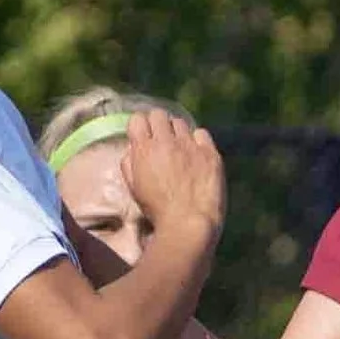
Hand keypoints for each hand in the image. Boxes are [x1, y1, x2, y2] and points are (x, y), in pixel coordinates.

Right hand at [124, 109, 226, 241]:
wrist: (187, 223)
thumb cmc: (157, 210)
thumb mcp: (134, 188)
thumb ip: (129, 164)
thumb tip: (132, 149)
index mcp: (144, 150)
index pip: (137, 119)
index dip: (140, 127)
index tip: (143, 137)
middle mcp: (166, 142)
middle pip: (159, 115)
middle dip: (157, 125)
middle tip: (161, 140)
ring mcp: (190, 145)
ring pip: (180, 122)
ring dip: (177, 132)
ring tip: (180, 149)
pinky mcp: (210, 153)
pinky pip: (202, 133)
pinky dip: (198, 140)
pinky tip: (197, 154)